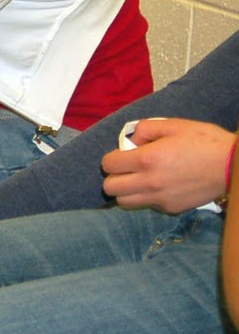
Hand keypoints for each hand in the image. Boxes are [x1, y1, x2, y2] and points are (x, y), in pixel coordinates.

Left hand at [101, 118, 234, 212]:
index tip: (125, 154)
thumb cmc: (205, 141)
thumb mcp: (173, 125)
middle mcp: (149, 182)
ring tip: (140, 180)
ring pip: (124, 202)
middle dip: (115, 176)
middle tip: (128, 169)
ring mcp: (160, 198)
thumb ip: (145, 129)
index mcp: (146, 160)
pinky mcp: (171, 208)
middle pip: (110, 188)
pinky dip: (147, 197)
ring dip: (127, 190)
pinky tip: (161, 186)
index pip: (108, 165)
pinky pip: (147, 205)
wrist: (233, 166)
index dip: (113, 158)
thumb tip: (131, 142)